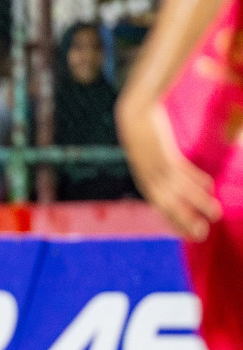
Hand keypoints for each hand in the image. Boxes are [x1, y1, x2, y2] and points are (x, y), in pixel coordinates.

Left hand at [119, 100, 220, 240]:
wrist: (134, 114)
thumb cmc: (142, 135)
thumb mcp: (151, 155)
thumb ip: (163, 167)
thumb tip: (176, 175)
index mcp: (145, 179)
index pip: (160, 205)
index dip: (174, 219)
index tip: (189, 233)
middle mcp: (148, 177)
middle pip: (167, 204)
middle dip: (184, 220)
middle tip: (201, 235)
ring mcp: (154, 166)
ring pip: (179, 189)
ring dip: (198, 202)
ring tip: (216, 213)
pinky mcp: (163, 154)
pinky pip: (181, 171)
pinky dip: (196, 180)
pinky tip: (210, 188)